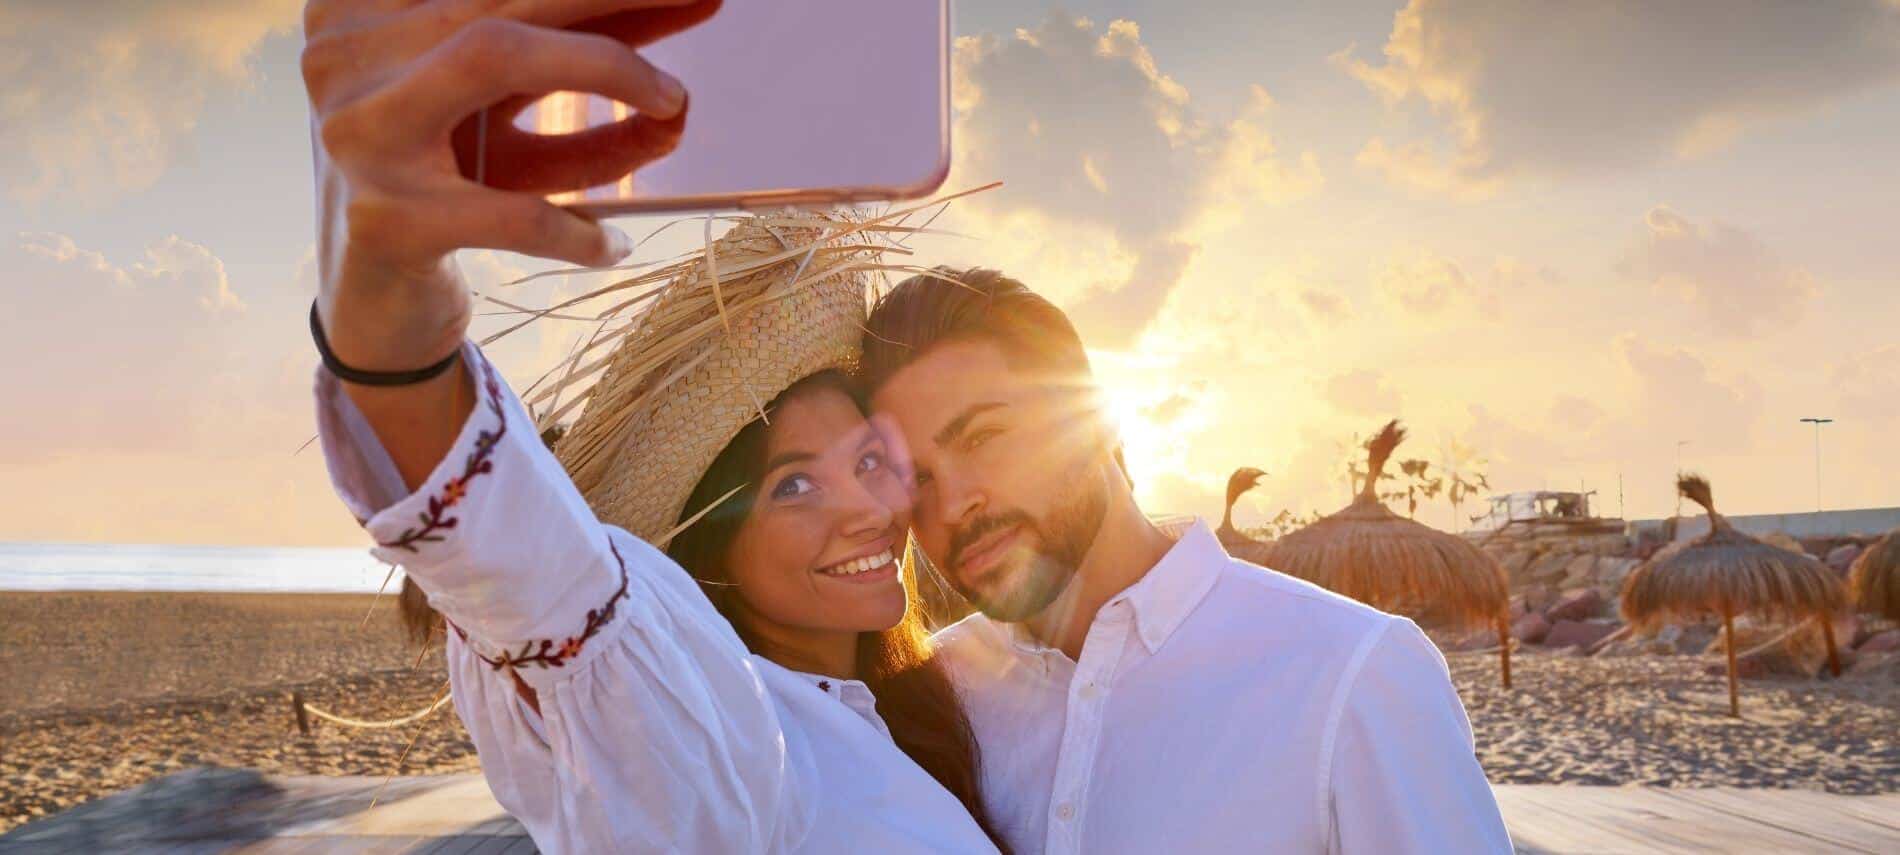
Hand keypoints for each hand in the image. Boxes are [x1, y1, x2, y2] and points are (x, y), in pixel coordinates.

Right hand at [304, 0, 719, 370]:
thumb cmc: (446, 193)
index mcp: (374, 19)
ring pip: (495, 57)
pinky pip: (513, 210)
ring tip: (677, 108)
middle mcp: (353, 58)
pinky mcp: (387, 220)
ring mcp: (363, 133)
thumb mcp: (499, 119)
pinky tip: (613, 244)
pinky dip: (578, 228)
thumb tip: (675, 10)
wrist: (372, 307)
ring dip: (606, 68)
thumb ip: (565, 61)